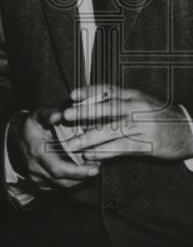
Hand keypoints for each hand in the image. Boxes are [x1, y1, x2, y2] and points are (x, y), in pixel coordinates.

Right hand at [7, 107, 99, 191]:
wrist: (15, 139)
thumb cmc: (31, 127)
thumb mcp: (37, 116)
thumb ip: (49, 114)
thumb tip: (60, 115)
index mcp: (36, 152)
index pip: (58, 168)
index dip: (77, 171)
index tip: (95, 169)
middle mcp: (35, 168)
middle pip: (63, 181)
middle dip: (83, 176)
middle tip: (97, 168)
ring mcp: (37, 178)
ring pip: (63, 185)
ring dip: (79, 179)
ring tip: (91, 168)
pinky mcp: (40, 184)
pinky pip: (60, 187)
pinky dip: (72, 181)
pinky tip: (79, 172)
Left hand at [61, 84, 192, 162]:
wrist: (188, 131)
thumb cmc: (159, 116)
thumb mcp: (141, 102)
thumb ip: (119, 102)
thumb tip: (89, 106)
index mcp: (134, 96)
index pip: (108, 90)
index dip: (89, 92)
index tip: (72, 95)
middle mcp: (137, 109)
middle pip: (107, 109)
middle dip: (84, 113)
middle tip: (65, 117)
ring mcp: (143, 126)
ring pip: (112, 131)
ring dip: (90, 138)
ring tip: (73, 144)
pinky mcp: (148, 144)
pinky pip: (122, 148)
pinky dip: (104, 152)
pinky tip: (91, 155)